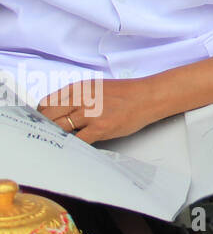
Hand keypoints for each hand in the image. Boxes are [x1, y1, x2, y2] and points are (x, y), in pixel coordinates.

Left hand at [39, 78, 159, 143]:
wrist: (149, 96)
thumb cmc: (125, 94)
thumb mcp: (96, 87)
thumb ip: (77, 97)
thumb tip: (59, 113)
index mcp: (79, 87)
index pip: (46, 103)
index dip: (42, 115)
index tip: (42, 123)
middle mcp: (81, 98)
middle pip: (48, 116)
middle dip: (46, 126)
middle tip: (49, 134)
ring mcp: (90, 113)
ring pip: (59, 128)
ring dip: (58, 136)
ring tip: (60, 141)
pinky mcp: (100, 127)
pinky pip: (77, 140)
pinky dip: (72, 144)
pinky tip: (74, 146)